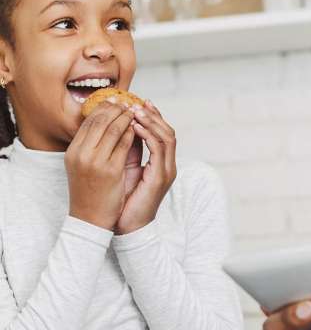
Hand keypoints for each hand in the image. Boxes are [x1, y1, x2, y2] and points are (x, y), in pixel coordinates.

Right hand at [66, 100, 135, 230]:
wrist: (90, 219)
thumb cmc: (89, 191)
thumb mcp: (84, 164)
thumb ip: (94, 144)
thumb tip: (110, 121)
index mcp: (73, 151)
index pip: (89, 120)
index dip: (104, 107)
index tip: (116, 100)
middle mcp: (81, 153)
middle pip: (101, 119)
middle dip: (117, 108)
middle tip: (129, 102)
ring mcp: (95, 161)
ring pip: (114, 128)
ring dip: (127, 117)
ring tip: (136, 112)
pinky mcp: (110, 170)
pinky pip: (125, 143)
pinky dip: (133, 133)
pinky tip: (139, 129)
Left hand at [114, 100, 176, 234]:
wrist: (126, 226)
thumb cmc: (123, 199)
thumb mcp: (126, 167)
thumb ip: (130, 149)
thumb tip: (124, 126)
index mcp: (161, 163)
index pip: (163, 133)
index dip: (153, 116)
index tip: (139, 102)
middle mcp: (168, 165)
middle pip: (168, 131)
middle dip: (153, 115)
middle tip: (137, 102)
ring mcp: (167, 171)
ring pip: (167, 137)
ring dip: (151, 121)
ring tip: (135, 110)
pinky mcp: (160, 177)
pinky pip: (159, 149)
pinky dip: (148, 135)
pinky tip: (135, 127)